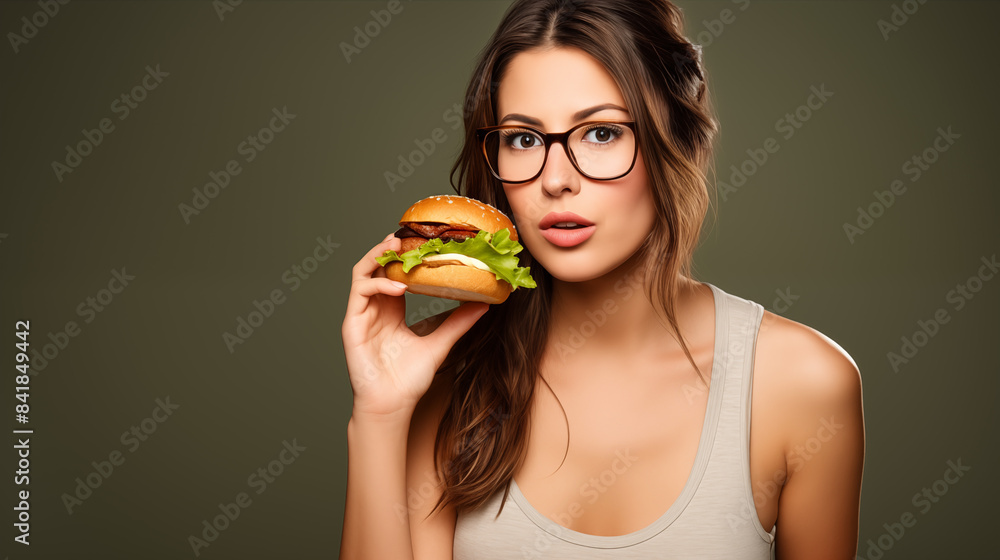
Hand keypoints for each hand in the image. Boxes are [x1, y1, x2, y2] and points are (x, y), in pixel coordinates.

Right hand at [341, 232, 489, 417]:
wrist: (393, 404)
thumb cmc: (410, 379)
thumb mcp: (440, 343)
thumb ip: (458, 322)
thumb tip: (485, 304)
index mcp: (393, 310)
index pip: (395, 272)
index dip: (406, 255)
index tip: (424, 240)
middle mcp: (375, 308)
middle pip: (376, 266)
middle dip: (389, 248)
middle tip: (407, 234)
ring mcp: (362, 315)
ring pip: (363, 273)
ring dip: (378, 257)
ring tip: (396, 247)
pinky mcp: (352, 324)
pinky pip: (360, 294)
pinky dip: (377, 285)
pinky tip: (397, 287)